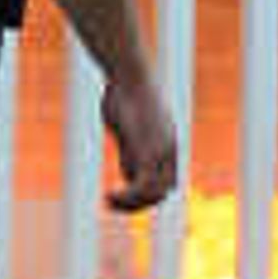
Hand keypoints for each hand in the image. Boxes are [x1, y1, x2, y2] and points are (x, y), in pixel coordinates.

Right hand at [101, 65, 180, 213]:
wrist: (129, 74)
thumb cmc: (123, 92)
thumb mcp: (129, 123)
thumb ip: (132, 145)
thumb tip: (127, 155)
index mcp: (169, 143)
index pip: (168, 181)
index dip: (150, 194)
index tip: (125, 194)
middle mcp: (170, 150)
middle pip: (164, 191)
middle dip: (140, 203)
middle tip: (113, 202)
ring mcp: (162, 152)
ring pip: (155, 194)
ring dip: (131, 205)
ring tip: (108, 202)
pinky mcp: (148, 151)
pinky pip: (142, 187)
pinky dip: (126, 199)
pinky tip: (108, 196)